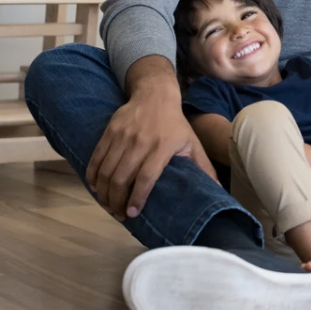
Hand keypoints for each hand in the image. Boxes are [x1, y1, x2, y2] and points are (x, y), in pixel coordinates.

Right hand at [86, 63, 216, 220]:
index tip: (133, 213)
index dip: (138, 197)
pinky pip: (96, 157)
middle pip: (122, 178)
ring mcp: (123, 136)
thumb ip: (204, 168)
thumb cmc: (176, 124)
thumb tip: (218, 190)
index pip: (147, 177)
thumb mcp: (193, 143)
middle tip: (118, 215)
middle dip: (116, 201)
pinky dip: (92, 175)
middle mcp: (141, 142)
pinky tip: (96, 187)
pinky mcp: (109, 131)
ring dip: (103, 192)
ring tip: (108, 205)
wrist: (155, 95)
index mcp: (163, 147)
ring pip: (106, 170)